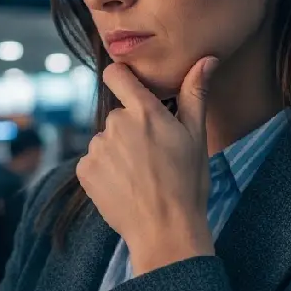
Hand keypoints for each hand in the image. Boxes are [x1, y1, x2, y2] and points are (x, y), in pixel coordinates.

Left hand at [78, 57, 218, 275]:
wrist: (165, 231)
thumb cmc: (187, 184)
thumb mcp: (196, 137)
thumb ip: (195, 94)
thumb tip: (206, 59)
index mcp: (144, 112)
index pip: (116, 75)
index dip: (121, 79)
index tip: (130, 89)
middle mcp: (116, 125)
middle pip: (118, 116)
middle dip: (132, 131)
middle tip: (153, 157)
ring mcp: (97, 148)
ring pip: (106, 141)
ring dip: (118, 153)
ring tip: (140, 177)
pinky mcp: (84, 171)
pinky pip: (93, 162)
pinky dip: (105, 171)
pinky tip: (125, 187)